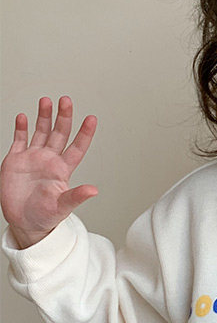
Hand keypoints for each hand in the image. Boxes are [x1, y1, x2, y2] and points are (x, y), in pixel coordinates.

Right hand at [1, 96, 97, 248]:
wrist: (24, 222)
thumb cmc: (46, 216)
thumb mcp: (63, 206)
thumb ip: (76, 196)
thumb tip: (93, 190)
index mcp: (63, 170)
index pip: (77, 147)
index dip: (84, 133)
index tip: (92, 118)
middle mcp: (49, 160)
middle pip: (59, 133)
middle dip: (63, 116)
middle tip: (66, 100)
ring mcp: (33, 158)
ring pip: (40, 132)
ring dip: (43, 117)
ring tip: (46, 101)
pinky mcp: (16, 161)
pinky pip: (19, 140)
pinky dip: (21, 128)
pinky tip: (23, 117)